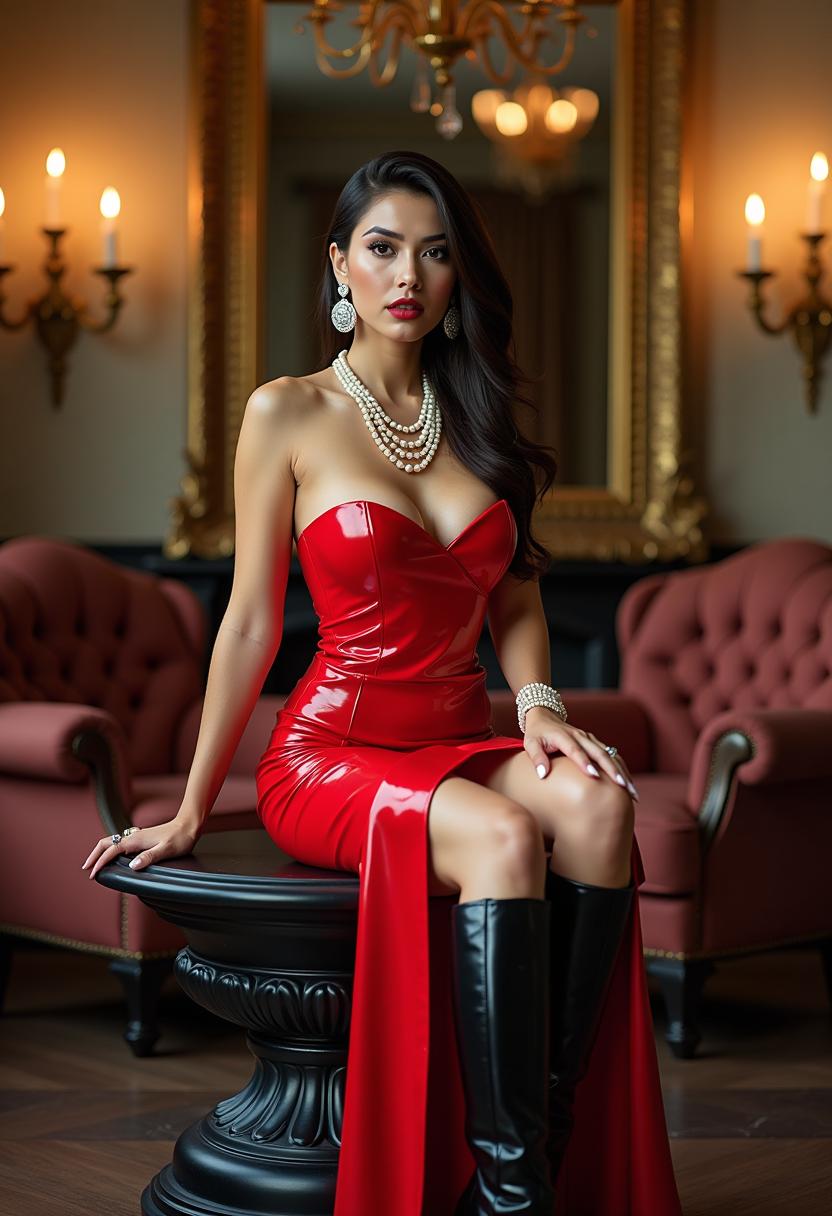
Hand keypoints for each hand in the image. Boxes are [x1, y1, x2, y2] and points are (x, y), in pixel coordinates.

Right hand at [81, 814, 200, 880]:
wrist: (188, 825)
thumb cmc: (180, 838)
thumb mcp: (166, 850)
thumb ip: (150, 857)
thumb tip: (133, 865)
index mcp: (135, 840)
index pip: (111, 851)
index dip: (100, 863)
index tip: (93, 874)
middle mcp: (133, 836)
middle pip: (106, 843)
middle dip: (94, 855)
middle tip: (87, 868)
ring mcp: (136, 836)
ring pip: (112, 842)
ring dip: (101, 852)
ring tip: (95, 863)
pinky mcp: (141, 838)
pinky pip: (120, 843)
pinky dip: (110, 849)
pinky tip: (113, 857)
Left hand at [522, 706, 638, 799]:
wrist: (546, 716)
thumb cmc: (537, 733)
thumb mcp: (530, 744)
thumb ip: (536, 758)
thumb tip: (542, 775)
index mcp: (564, 737)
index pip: (576, 750)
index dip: (585, 762)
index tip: (594, 776)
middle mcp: (580, 736)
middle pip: (599, 753)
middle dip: (613, 770)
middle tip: (623, 787)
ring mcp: (589, 738)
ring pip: (609, 755)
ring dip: (622, 772)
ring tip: (632, 791)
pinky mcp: (595, 742)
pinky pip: (611, 755)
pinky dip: (621, 768)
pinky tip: (629, 783)